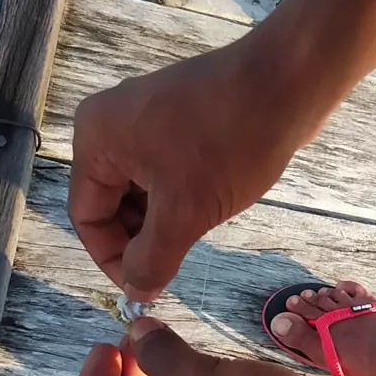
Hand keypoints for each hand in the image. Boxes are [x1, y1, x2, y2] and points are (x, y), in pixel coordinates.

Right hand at [69, 37, 299, 301]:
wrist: (289, 82)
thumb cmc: (229, 142)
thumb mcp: (184, 213)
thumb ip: (152, 259)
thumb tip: (136, 293)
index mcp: (96, 139)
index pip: (87, 217)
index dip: (110, 259)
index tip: (144, 287)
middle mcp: (112, 124)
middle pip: (111, 204)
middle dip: (139, 240)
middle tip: (172, 267)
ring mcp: (146, 119)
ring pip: (140, 192)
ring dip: (161, 223)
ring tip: (194, 236)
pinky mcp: (179, 120)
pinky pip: (164, 173)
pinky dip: (177, 199)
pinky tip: (205, 211)